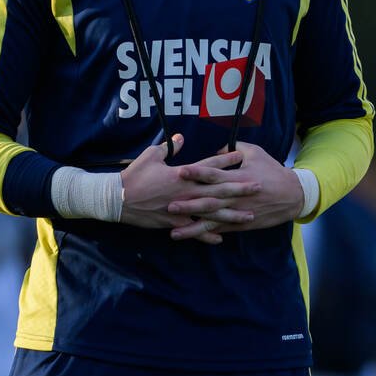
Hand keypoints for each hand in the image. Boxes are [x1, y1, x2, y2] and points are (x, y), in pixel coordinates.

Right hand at [120, 137, 255, 242]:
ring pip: (211, 212)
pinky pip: (194, 229)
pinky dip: (207, 234)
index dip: (225, 160)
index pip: (208, 166)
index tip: (241, 156)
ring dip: (231, 214)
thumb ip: (169, 147)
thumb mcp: (151, 156)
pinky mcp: (174, 221)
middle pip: (218, 190)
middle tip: (258, 187)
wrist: (117, 199)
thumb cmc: (134, 176)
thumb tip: (181, 137)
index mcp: (182, 174)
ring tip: (249, 215)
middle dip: (239, 188)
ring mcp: (182, 208)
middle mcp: (186, 191)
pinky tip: (222, 238)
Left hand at [165, 141, 305, 240]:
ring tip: (174, 231)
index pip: (215, 174)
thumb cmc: (273, 171)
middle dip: (189, 204)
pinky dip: (207, 234)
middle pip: (210, 201)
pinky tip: (192, 237)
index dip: (198, 172)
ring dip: (193, 226)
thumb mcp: (257, 153)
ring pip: (213, 220)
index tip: (180, 171)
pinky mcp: (242, 223)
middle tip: (169, 205)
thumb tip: (216, 150)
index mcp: (239, 178)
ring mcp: (238, 212)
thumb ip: (235, 149)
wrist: (293, 195)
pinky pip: (222, 229)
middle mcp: (236, 196)